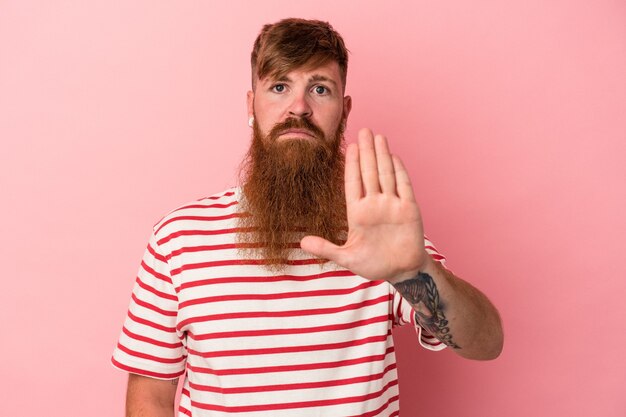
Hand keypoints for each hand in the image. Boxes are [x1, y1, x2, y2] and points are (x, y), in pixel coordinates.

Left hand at [301, 128, 430, 281]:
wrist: (402, 272)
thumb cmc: (374, 264)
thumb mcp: (346, 257)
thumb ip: (325, 248)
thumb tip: (300, 243)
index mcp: (357, 213)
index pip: (353, 183)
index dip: (351, 164)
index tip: (349, 146)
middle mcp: (374, 204)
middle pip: (369, 172)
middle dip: (367, 151)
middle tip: (364, 129)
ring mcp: (392, 205)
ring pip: (386, 175)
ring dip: (382, 155)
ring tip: (378, 137)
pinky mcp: (409, 209)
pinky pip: (404, 186)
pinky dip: (399, 171)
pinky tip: (394, 156)